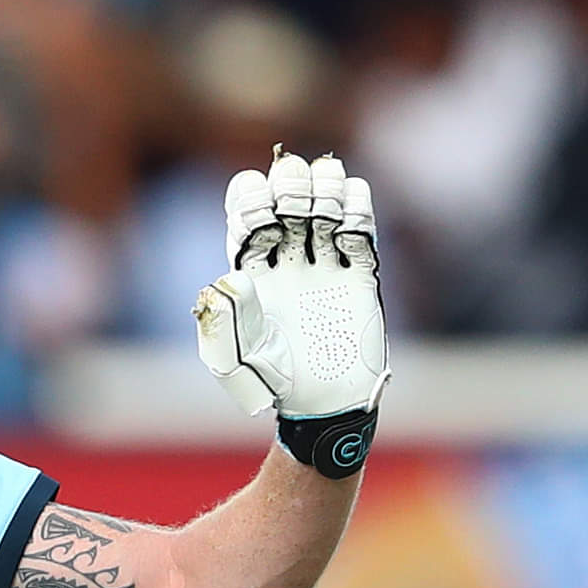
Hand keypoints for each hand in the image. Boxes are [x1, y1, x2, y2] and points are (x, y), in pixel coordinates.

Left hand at [192, 151, 387, 474]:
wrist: (322, 403)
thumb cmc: (273, 382)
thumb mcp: (236, 357)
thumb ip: (226, 320)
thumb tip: (228, 281)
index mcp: (252, 266)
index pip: (248, 211)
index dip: (251, 196)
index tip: (258, 200)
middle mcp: (288, 257)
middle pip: (287, 198)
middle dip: (290, 184)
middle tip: (294, 193)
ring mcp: (326, 263)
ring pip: (325, 205)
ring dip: (325, 189)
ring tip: (325, 195)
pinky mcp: (361, 274)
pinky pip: (361, 231)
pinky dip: (358, 211)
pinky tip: (349, 215)